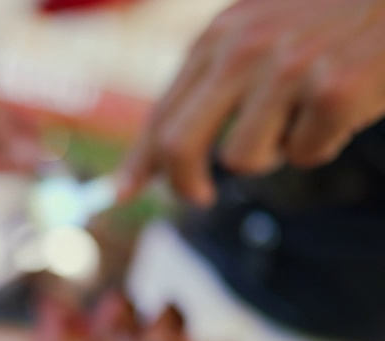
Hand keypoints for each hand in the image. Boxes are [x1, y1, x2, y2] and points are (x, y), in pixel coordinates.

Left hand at [119, 0, 384, 204]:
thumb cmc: (332, 16)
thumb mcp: (261, 28)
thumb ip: (214, 78)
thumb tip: (158, 158)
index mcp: (219, 36)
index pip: (162, 111)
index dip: (140, 161)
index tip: (124, 193)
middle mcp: (244, 49)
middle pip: (179, 145)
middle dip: (183, 183)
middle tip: (200, 197)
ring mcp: (289, 69)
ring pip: (244, 159)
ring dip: (274, 153)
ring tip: (303, 116)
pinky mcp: (335, 91)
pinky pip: (305, 154)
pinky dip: (323, 143)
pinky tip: (344, 107)